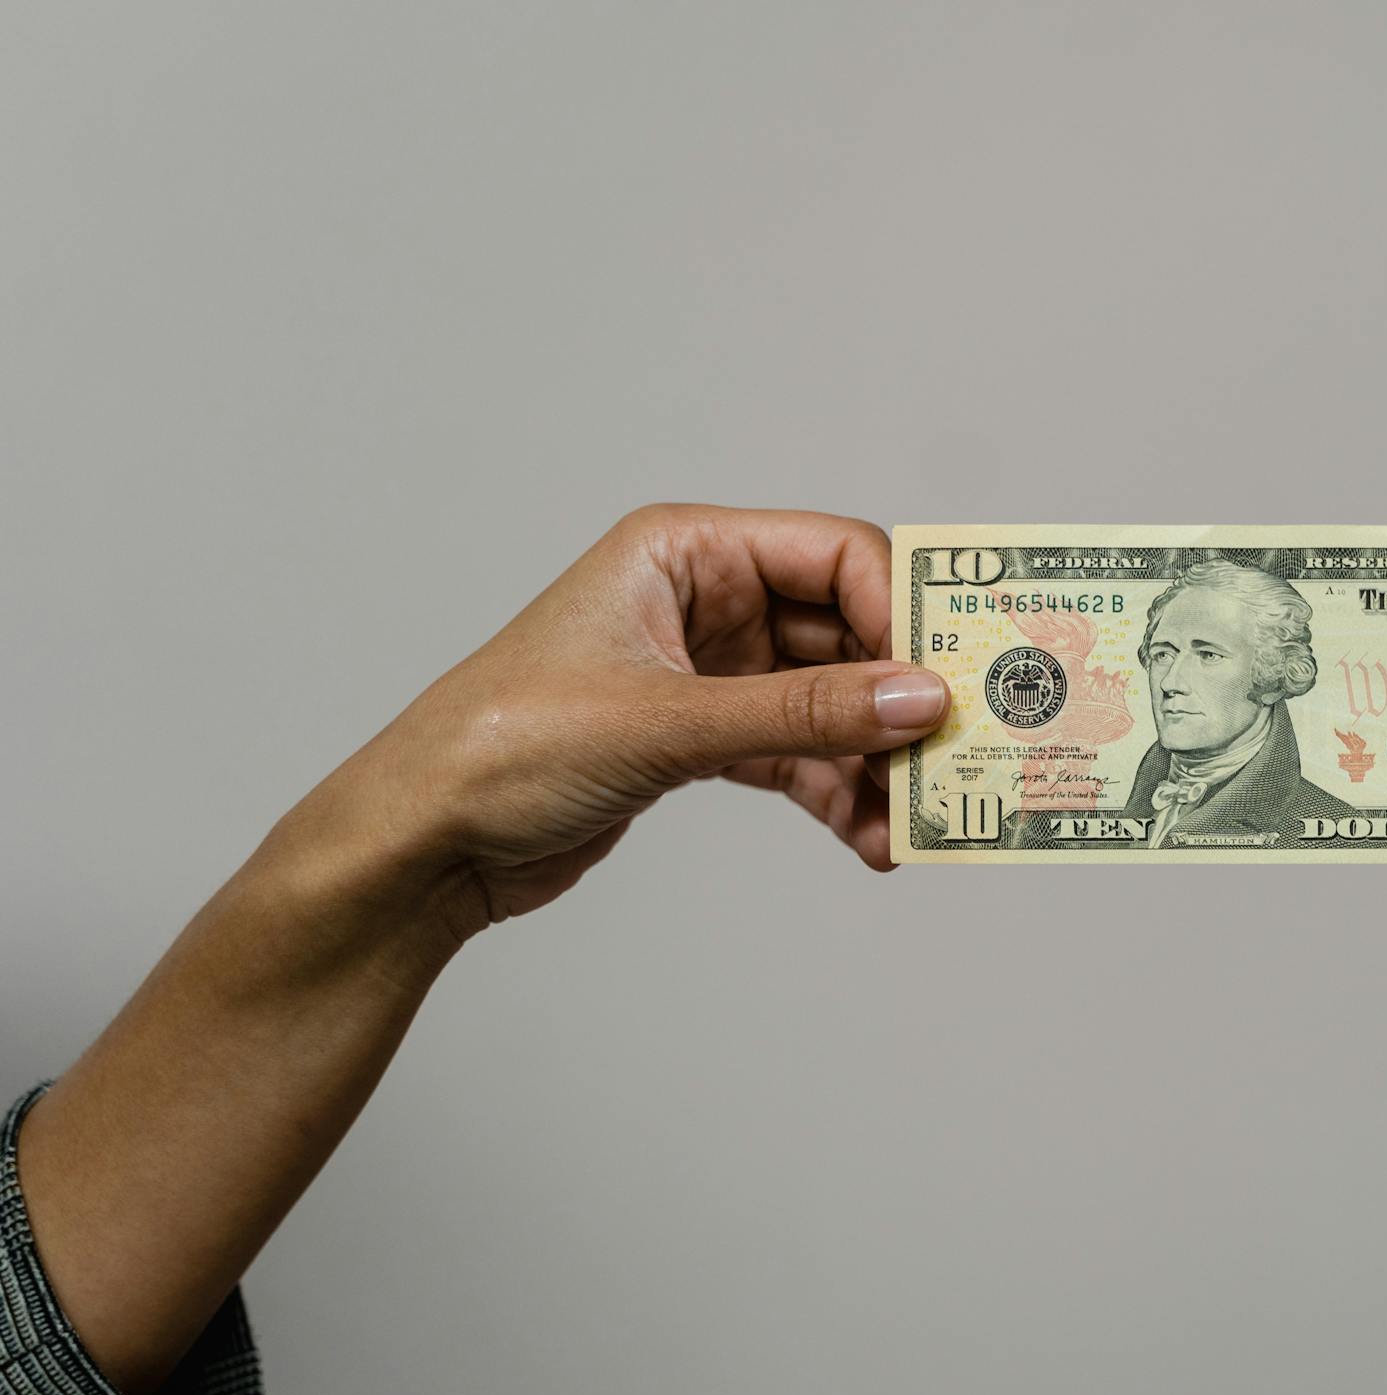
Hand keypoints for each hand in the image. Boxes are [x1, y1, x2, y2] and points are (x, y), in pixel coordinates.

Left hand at [320, 504, 946, 939]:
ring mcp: (708, 670)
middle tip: (956, 755)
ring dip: (875, 761)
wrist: (421, 843)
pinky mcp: (704, 737)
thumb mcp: (665, 725)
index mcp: (686, 551)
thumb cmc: (502, 748)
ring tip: (910, 820)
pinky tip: (868, 838)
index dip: (902, 613)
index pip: (836, 554)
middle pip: (848, 631)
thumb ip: (802, 714)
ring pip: (831, 703)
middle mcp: (704, 599)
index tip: (950, 679)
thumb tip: (921, 700)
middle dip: (901, 698)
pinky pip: (800, 754)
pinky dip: (837, 792)